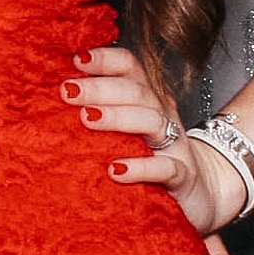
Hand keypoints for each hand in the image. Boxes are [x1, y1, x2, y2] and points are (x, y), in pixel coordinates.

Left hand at [62, 42, 253, 254]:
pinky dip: (141, 167)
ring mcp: (175, 146)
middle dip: (99, 88)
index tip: (75, 60)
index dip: (105, 59)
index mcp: (145, 99)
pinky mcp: (184, 178)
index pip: (129, 67)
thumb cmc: (150, 157)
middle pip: (135, 92)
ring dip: (117, 117)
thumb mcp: (124, 130)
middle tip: (67, 91)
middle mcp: (161, 116)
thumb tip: (51, 96)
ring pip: (151, 121)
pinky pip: (166, 168)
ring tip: (87, 119)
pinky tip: (116, 169)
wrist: (202, 195)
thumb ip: (96, 110)